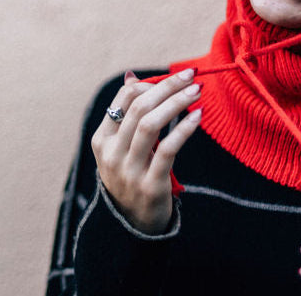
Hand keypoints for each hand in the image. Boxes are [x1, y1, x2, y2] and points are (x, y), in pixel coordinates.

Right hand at [90, 68, 201, 234]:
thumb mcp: (121, 147)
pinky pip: (168, 149)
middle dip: (167, 87)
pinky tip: (198, 116)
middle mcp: (111, 154)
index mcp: (101, 140)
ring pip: (150, 124)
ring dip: (176, 103)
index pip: (123, 100)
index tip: (174, 77)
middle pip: (138, 108)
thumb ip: (126, 114)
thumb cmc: (131, 176)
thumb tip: (132, 76)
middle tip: (190, 76)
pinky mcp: (150, 185)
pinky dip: (184, 129)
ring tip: (196, 92)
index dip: (150, 83)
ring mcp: (129, 170)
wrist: (132, 224)